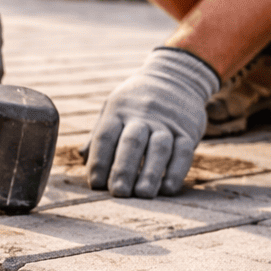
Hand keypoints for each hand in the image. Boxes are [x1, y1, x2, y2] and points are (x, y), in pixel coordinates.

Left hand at [88, 48, 219, 197]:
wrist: (176, 76)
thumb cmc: (136, 100)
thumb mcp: (114, 107)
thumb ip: (100, 133)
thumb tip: (82, 158)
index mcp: (118, 110)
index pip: (106, 136)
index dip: (99, 161)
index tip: (95, 184)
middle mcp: (142, 115)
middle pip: (132, 143)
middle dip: (124, 169)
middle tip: (118, 193)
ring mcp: (167, 122)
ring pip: (159, 148)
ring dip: (150, 173)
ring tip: (143, 194)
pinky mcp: (188, 130)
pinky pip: (183, 151)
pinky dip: (176, 171)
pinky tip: (167, 189)